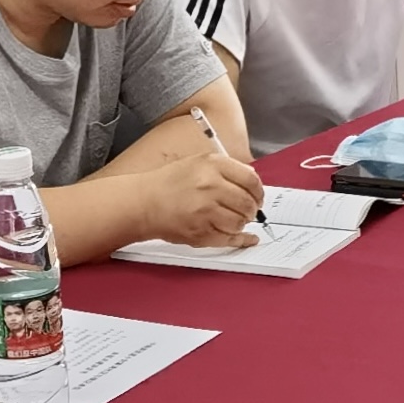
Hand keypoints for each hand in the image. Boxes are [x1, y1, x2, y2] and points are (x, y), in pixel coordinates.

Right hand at [147, 146, 264, 246]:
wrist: (144, 202)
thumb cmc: (170, 183)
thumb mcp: (199, 162)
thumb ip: (227, 170)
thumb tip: (252, 184)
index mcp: (212, 165)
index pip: (251, 179)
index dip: (259, 191)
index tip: (258, 196)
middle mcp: (210, 187)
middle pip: (248, 203)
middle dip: (253, 209)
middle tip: (249, 211)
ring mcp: (205, 211)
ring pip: (240, 222)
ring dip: (242, 223)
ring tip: (234, 220)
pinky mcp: (200, 232)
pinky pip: (229, 239)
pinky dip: (240, 239)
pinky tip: (245, 238)